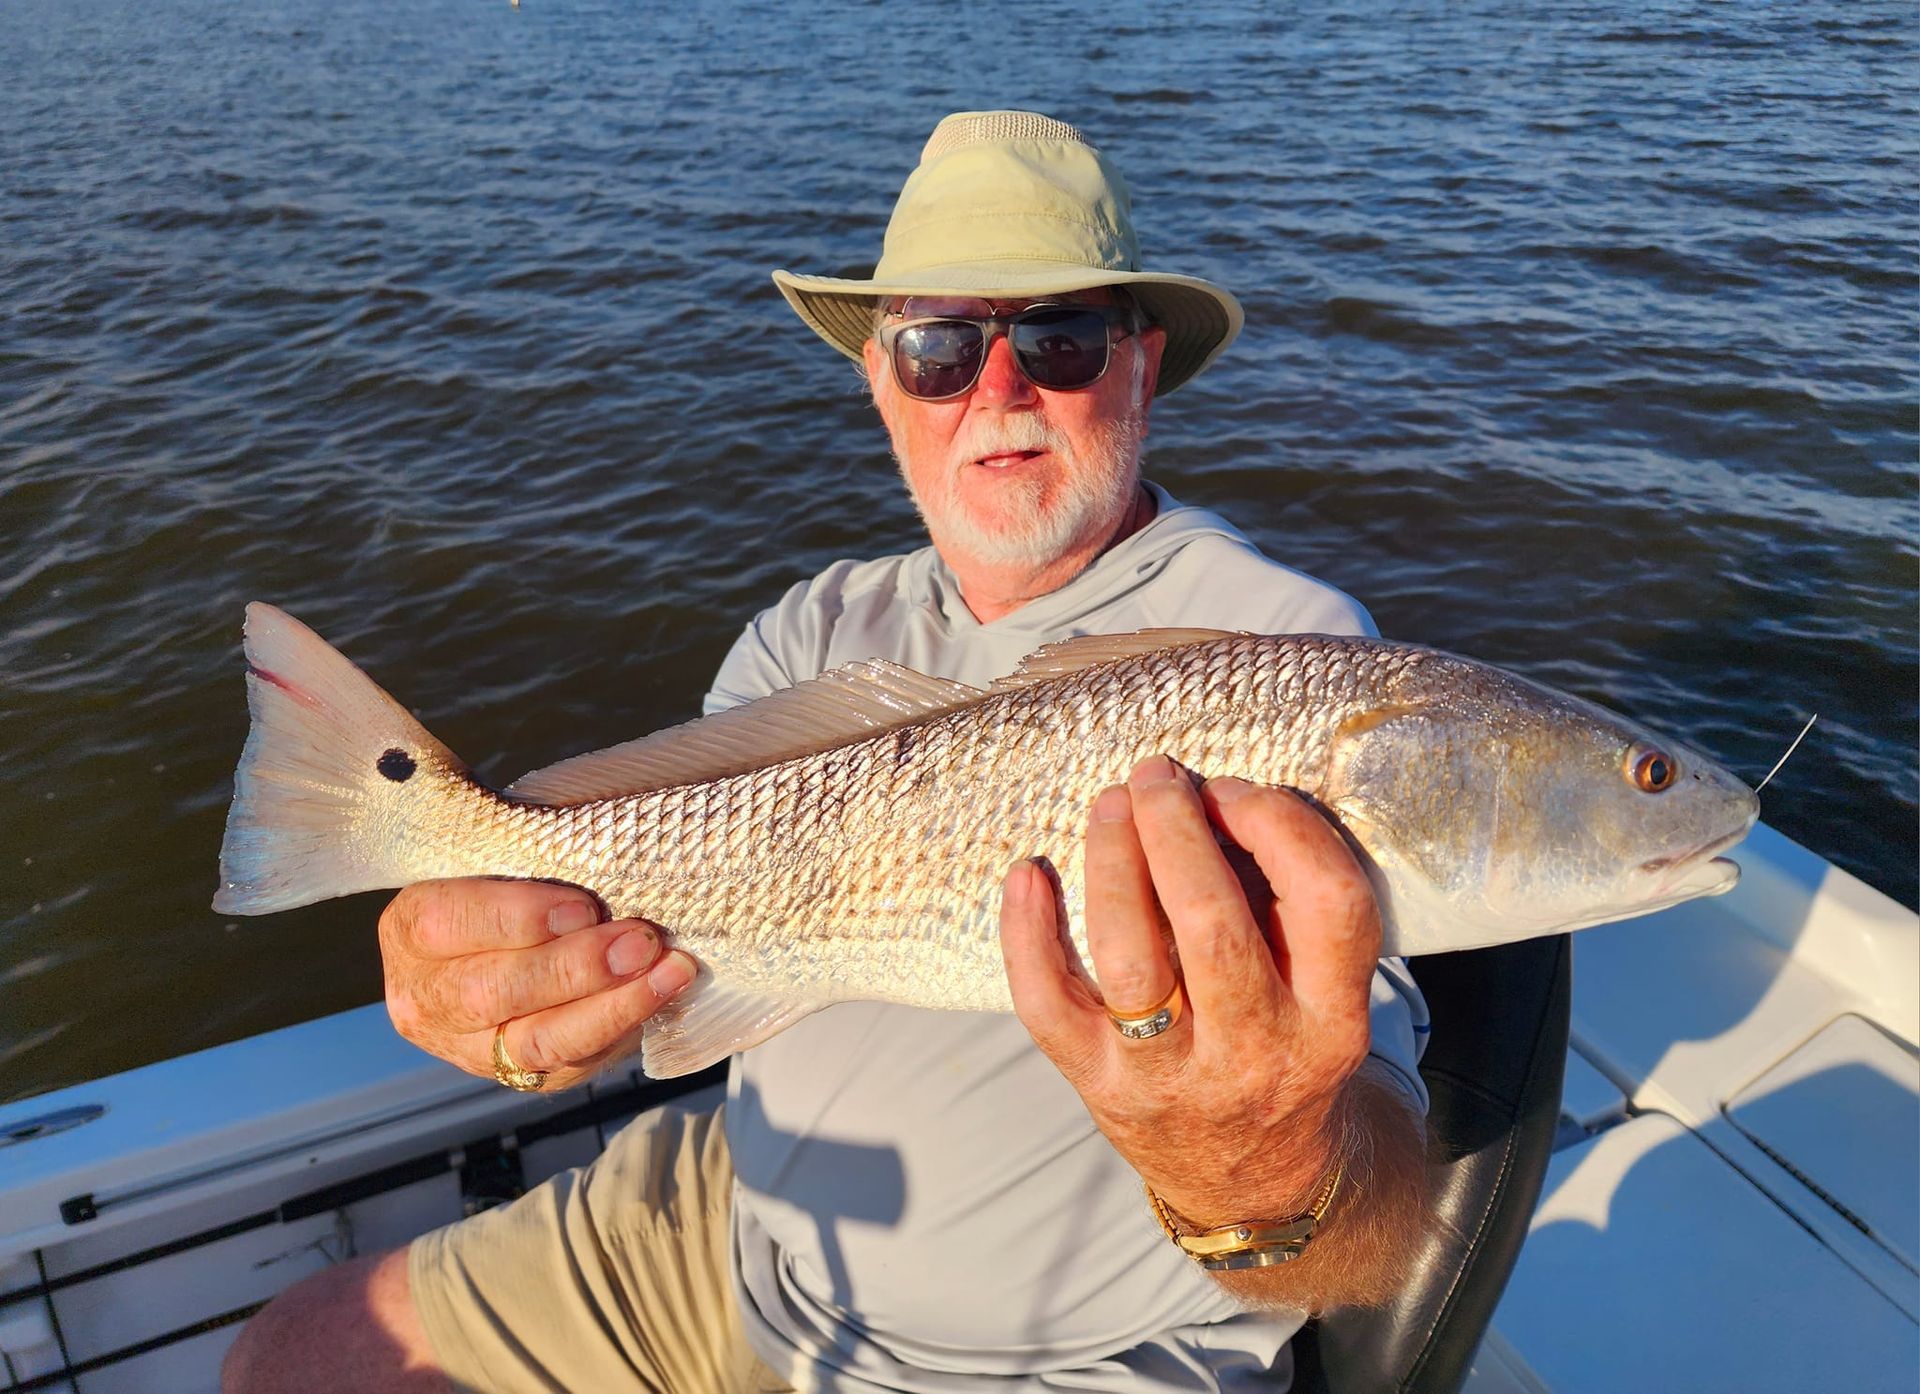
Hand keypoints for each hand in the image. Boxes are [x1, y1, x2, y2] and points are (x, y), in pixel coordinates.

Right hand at [377, 879, 697, 1089]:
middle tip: (641, 940)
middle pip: (493, 991)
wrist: (504, 940)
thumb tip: (599, 842)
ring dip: (612, 1006)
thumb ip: (529, 850)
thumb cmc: (508, 881)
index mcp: (410, 927)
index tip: (584, 904)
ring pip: (536, 1041)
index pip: (449, 923)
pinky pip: (570, 1064)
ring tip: (669, 972)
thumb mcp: (500, 855)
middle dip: (576, 967)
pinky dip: (622, 1028)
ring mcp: (467, 1046)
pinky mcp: (516, 1075)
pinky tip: (662, 996)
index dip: (518, 916)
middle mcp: (424, 996)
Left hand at [1000, 757, 1380, 1227]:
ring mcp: (1171, 1078)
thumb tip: (1216, 800)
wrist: (1253, 1184)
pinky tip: (1027, 874)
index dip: (1281, 827)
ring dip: (1113, 866)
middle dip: (1177, 829)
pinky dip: (1026, 935)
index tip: (1237, 790)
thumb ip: (1289, 909)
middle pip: (1212, 923)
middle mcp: (1257, 1053)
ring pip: (1131, 959)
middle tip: (1155, 775)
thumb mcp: (1324, 997)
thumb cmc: (1284, 1052)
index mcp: (1331, 1021)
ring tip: (1109, 805)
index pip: (1328, 904)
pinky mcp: (1099, 1088)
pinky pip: (1048, 1007)